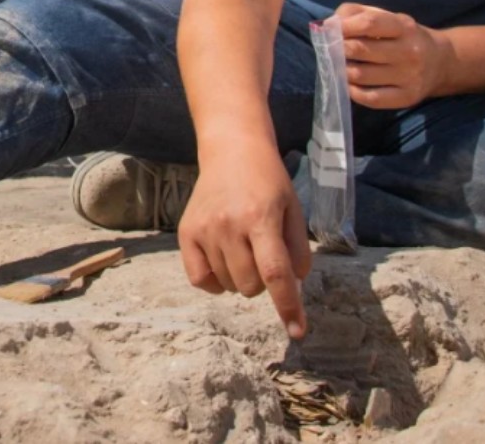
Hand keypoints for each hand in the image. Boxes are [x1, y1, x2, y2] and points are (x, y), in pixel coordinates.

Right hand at [177, 139, 312, 337]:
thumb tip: (293, 286)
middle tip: (263, 254)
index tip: (297, 332)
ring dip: (241, 279)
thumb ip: (298, 249)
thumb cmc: (268, 182)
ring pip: (227, 286)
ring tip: (243, 248)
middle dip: (264, 281)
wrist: (231, 151)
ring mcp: (204, 229)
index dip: (288, 307)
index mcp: (261, 217)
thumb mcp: (293, 208)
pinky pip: (200, 280)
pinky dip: (216, 282)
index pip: (275, 273)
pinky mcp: (186, 233)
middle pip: (250, 285)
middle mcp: (229, 225)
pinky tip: (224, 262)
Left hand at [333, 3, 451, 108]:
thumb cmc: (403, 37)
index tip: (329, 30)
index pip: (369, 23)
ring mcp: (409, 76)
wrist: (440, 62)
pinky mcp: (407, 97)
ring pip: (361, 75)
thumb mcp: (387, 17)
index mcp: (404, 26)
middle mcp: (410, 51)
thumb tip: (328, 24)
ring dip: (342, 70)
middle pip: (361, 49)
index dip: (344, 26)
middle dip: (338, 49)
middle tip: (330, 50)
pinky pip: (371, 98)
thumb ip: (356, 13)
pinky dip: (353, 91)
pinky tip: (350, 84)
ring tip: (338, 66)